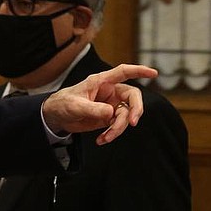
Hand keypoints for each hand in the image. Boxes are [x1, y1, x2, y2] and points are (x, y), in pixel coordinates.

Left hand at [42, 64, 157, 145]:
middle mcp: (110, 92)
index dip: (139, 71)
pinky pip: (118, 126)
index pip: (123, 72)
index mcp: (101, 82)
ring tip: (105, 138)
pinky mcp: (109, 118)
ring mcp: (111, 105)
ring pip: (126, 115)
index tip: (154, 73)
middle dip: (136, 110)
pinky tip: (102, 140)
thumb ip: (93, 109)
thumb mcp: (76, 106)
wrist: (56, 117)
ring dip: (119, 128)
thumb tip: (111, 113)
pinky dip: (112, 134)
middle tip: (133, 122)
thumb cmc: (64, 104)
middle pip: (132, 97)